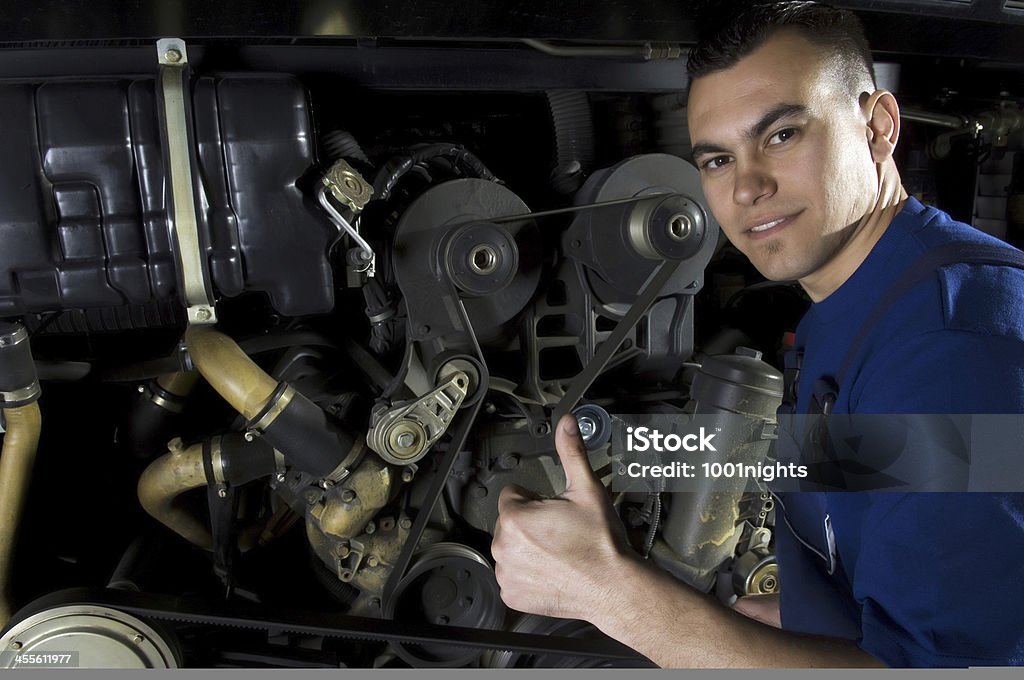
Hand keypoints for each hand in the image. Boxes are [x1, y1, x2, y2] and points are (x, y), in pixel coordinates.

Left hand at [491, 414, 634, 620]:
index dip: (536, 500)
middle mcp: (504, 546)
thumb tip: (566, 424)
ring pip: (511, 548)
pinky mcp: (512, 594)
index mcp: (515, 517)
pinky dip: (528, 573)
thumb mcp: (587, 490)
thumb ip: (571, 452)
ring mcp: (506, 573)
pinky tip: (552, 570)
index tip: (554, 511)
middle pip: (510, 522)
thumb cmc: (601, 544)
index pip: (513, 495)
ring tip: (558, 552)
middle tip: (560, 531)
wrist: (614, 587)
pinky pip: (513, 575)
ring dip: (528, 548)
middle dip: (531, 523)